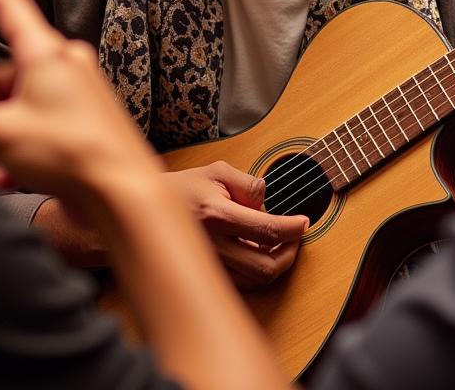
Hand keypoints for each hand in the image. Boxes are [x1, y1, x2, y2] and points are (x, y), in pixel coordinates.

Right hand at [0, 0, 162, 225]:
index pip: (10, 7)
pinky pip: (34, 130)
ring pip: (16, 105)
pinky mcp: (78, 127)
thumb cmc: (72, 151)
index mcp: (46, 53)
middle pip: (4, 72)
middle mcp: (63, 68)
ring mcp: (73, 98)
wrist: (121, 193)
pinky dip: (12, 151)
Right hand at [167, 162, 307, 288]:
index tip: (304, 222)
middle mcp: (213, 245)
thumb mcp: (218, 171)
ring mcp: (209, 264)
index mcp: (217, 214)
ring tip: (280, 244)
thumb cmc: (186, 187)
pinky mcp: (207, 274)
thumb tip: (268, 204)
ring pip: (255, 280)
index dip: (293, 228)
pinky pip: (241, 284)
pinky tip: (259, 252)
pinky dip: (257, 271)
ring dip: (275, 264)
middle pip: (265, 266)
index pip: (267, 229)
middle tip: (296, 238)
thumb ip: (248, 185)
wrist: (149, 209)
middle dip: (289, 254)